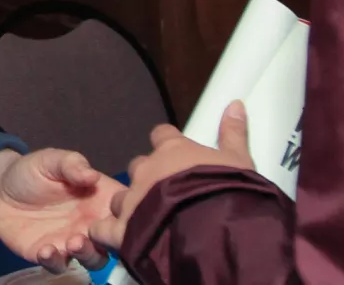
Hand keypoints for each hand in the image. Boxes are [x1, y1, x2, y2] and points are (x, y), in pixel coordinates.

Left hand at [0, 148, 124, 272]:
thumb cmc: (32, 172)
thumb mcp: (51, 160)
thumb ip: (71, 165)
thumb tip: (92, 175)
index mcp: (100, 199)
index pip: (126, 210)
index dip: (132, 214)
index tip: (128, 213)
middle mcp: (91, 224)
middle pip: (115, 240)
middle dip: (111, 241)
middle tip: (94, 231)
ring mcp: (71, 242)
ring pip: (92, 259)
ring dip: (86, 254)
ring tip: (73, 243)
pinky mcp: (49, 255)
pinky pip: (58, 265)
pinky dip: (55, 261)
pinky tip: (46, 250)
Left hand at [90, 101, 254, 251]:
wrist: (217, 231)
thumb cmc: (229, 193)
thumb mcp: (239, 162)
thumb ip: (233, 133)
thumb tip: (234, 104)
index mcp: (172, 151)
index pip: (161, 135)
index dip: (166, 144)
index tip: (174, 154)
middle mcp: (147, 171)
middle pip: (138, 167)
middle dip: (148, 179)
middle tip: (166, 196)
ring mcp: (132, 200)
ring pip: (121, 199)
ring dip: (131, 208)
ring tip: (148, 223)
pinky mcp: (123, 230)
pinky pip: (103, 229)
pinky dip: (107, 233)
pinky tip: (115, 238)